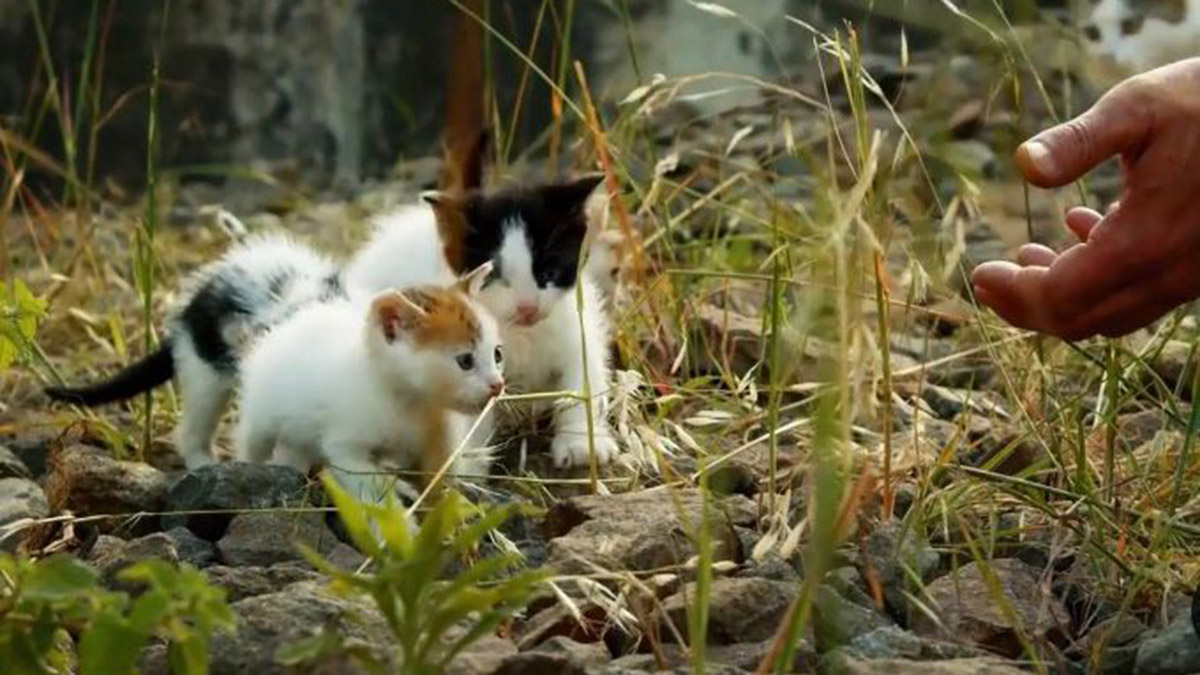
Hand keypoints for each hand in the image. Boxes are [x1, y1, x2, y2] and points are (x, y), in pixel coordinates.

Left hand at [971, 58, 1199, 339]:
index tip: (978, 274)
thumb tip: (1024, 163)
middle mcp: (1170, 274)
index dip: (1013, 294)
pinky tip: (1084, 231)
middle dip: (1028, 304)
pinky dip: (1101, 279)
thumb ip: (1079, 141)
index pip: (1060, 297)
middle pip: (1080, 318)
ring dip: (1063, 293)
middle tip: (990, 278)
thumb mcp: (1139, 108)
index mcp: (1145, 244)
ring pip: (1111, 314)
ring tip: (1027, 256)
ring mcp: (1190, 277)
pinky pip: (1142, 294)